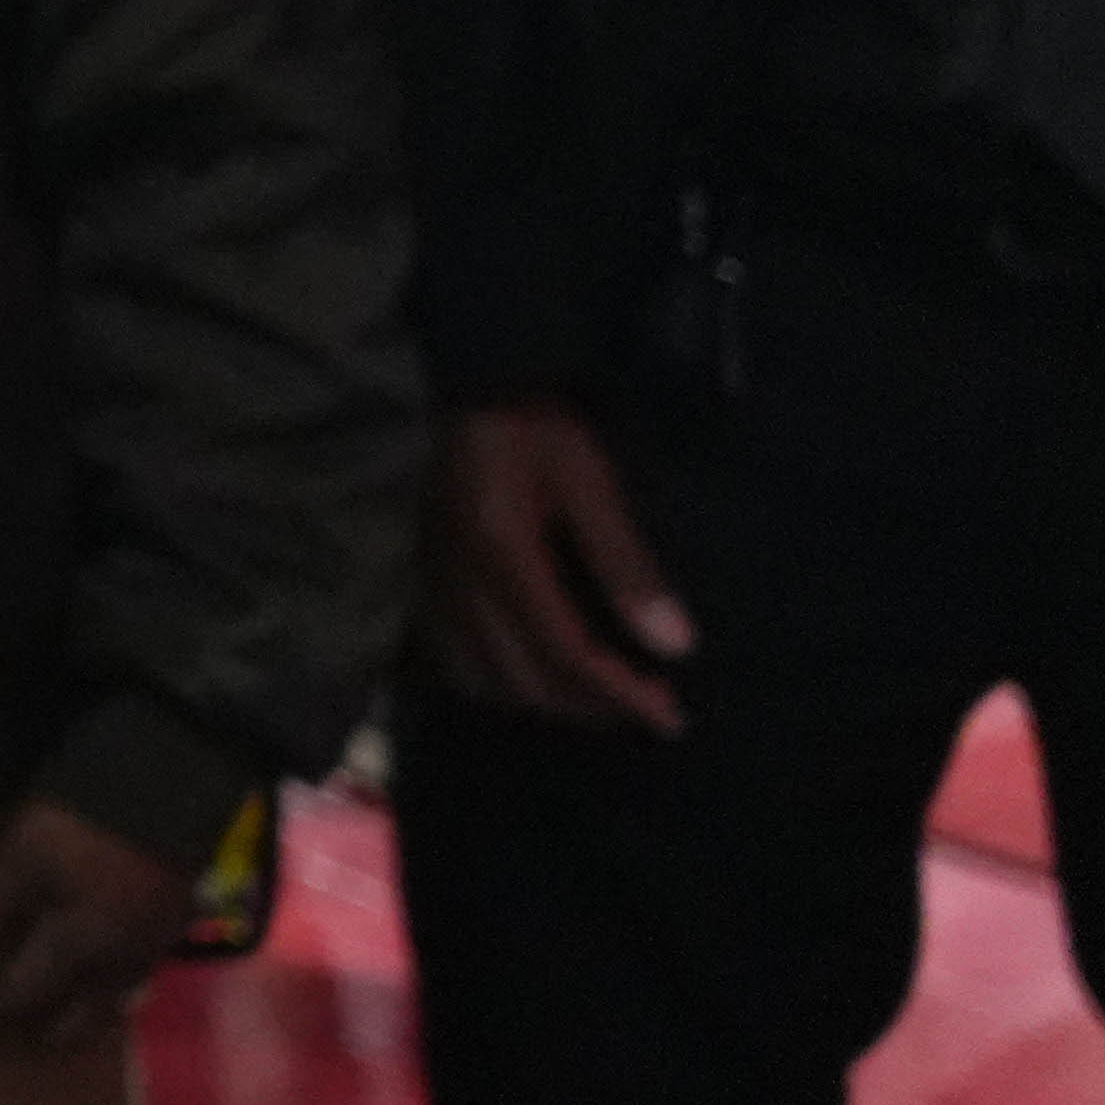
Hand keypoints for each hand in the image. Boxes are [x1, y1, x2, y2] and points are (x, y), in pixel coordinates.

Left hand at [0, 797, 180, 1047]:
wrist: (174, 783)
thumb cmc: (86, 822)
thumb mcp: (24, 859)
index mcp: (78, 953)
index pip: (14, 998)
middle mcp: (117, 968)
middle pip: (66, 1017)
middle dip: (22, 1019)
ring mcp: (151, 952)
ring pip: (103, 1006)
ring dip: (66, 1010)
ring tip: (27, 993)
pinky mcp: (173, 929)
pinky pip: (130, 981)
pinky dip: (100, 989)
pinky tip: (82, 970)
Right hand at [426, 399, 692, 734]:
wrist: (472, 388)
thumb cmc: (539, 430)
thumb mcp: (592, 485)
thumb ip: (627, 566)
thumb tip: (676, 646)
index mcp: (503, 560)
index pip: (564, 655)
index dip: (620, 696)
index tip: (670, 717)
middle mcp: (461, 587)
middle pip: (524, 680)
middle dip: (590, 707)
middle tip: (648, 709)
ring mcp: (437, 587)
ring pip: (486, 680)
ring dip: (547, 702)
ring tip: (599, 697)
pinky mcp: (428, 581)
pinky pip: (458, 659)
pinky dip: (502, 683)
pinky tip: (534, 672)